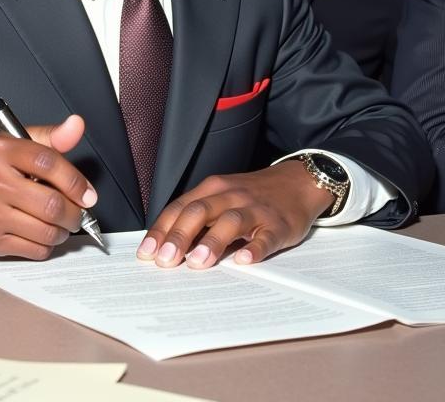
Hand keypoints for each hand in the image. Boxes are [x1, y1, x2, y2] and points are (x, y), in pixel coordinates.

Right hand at [0, 115, 97, 259]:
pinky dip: (47, 245)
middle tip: (79, 211)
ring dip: (63, 230)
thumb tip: (77, 125)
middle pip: (51, 203)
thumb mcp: (14, 142)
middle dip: (74, 212)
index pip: (49, 163)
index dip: (75, 181)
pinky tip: (44, 234)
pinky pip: (33, 249)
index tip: (87, 193)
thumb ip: (50, 137)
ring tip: (63, 223)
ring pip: (45, 230)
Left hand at [136, 160, 333, 269]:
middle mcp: (231, 195)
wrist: (298, 181)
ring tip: (197, 262)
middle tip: (165, 261)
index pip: (180, 207)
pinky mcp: (279, 225)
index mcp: (212, 189)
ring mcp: (256, 209)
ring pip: (230, 221)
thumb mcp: (222, 196)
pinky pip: (266, 237)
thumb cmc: (252, 195)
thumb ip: (198, 216)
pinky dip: (255, 249)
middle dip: (180, 236)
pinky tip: (244, 261)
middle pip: (200, 212)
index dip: (162, 229)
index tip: (146, 252)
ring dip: (213, 242)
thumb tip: (167, 245)